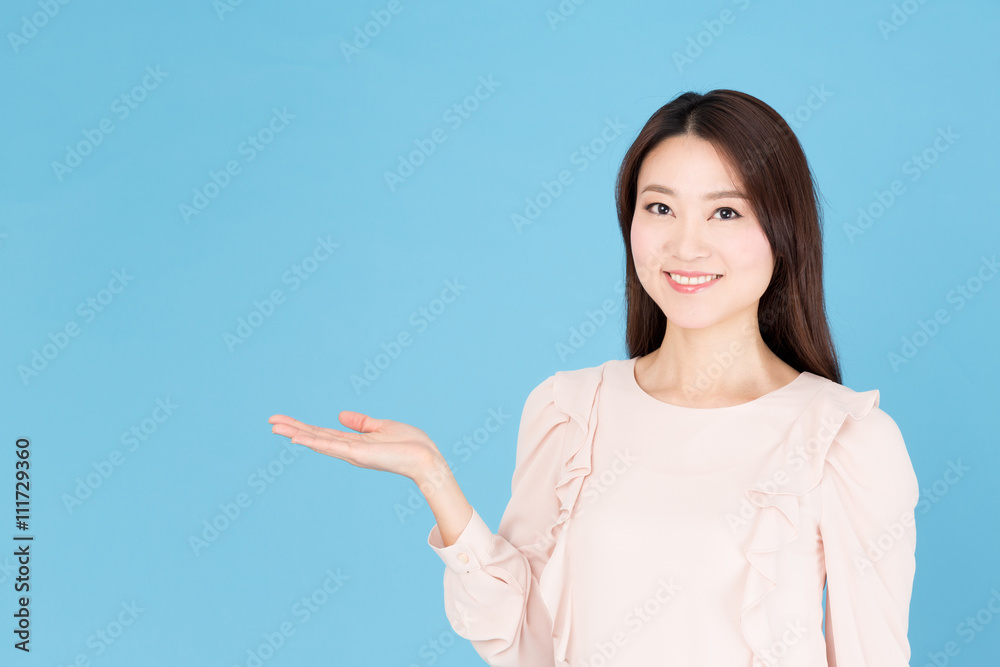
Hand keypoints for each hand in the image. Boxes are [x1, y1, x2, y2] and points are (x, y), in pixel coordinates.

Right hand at [268, 411, 441, 481]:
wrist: (426, 458)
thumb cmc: (410, 444)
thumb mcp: (381, 426)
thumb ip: (361, 422)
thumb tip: (341, 415)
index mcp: (353, 442)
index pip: (322, 433)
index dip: (303, 426)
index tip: (283, 420)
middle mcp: (348, 449)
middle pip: (315, 437)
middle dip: (293, 429)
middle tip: (270, 422)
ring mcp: (352, 453)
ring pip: (318, 441)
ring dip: (297, 434)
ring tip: (276, 428)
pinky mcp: (359, 454)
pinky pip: (333, 446)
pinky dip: (315, 442)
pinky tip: (299, 437)